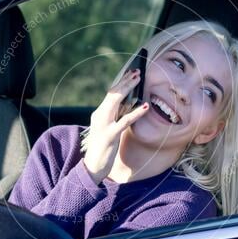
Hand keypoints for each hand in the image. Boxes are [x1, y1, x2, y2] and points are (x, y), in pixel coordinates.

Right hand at [83, 68, 149, 183]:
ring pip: (115, 101)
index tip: (132, 73)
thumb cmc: (103, 148)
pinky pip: (125, 121)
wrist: (92, 167)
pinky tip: (146, 106)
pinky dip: (136, 112)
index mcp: (99, 114)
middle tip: (138, 71)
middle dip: (125, 81)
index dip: (122, 82)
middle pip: (112, 93)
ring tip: (139, 79)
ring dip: (128, 88)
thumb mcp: (109, 129)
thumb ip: (116, 117)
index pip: (110, 94)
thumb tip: (130, 104)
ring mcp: (103, 125)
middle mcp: (99, 116)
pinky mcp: (109, 135)